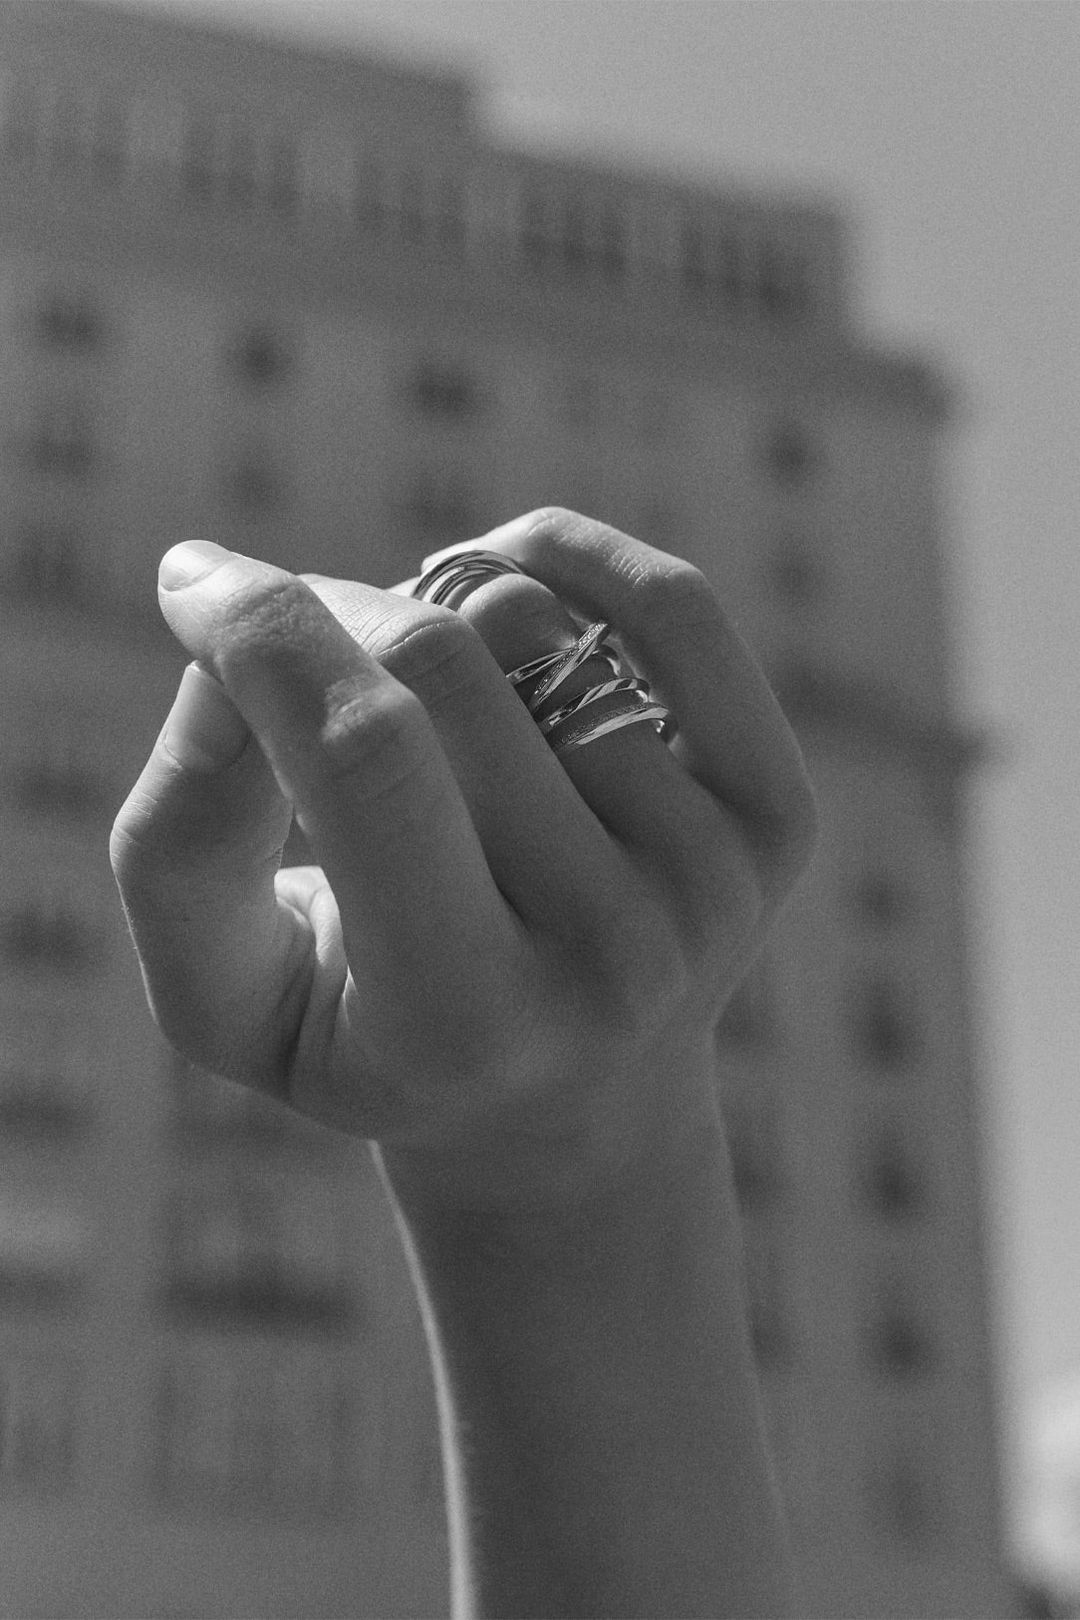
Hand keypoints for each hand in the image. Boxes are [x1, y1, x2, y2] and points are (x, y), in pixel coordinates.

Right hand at [110, 509, 815, 1215]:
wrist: (567, 1109)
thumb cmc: (366, 1033)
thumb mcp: (225, 992)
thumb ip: (179, 838)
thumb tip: (225, 650)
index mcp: (466, 1018)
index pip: (369, 759)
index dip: (264, 635)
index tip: (189, 583)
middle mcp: (616, 957)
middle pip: (450, 671)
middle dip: (336, 615)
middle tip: (301, 652)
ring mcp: (712, 883)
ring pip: (539, 626)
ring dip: (434, 608)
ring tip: (410, 689)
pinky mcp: (773, 819)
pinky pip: (676, 608)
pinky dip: (565, 553)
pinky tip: (500, 576)